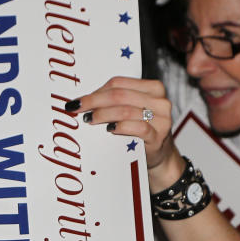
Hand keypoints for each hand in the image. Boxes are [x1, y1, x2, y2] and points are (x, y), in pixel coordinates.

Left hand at [69, 76, 184, 188]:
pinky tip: (109, 129)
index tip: (78, 101)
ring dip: (103, 114)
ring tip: (89, 120)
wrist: (159, 156)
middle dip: (95, 102)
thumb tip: (84, 101)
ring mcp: (161, 119)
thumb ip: (116, 102)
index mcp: (153, 88)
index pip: (119, 83)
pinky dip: (121, 127)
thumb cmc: (141, 132)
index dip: (96, 91)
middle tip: (78, 109)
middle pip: (120, 95)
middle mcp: (159, 101)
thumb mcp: (131, 111)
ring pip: (126, 110)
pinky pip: (138, 128)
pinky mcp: (158, 136)